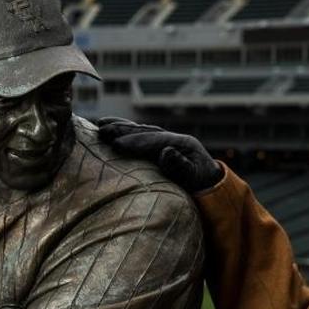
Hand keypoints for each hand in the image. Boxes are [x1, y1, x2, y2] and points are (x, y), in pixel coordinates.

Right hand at [97, 118, 222, 192]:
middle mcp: (172, 138)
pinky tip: (108, 128)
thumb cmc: (201, 183)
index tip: (116, 145)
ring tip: (100, 125)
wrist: (208, 181)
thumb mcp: (194, 176)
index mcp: (183, 143)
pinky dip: (124, 131)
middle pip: (145, 131)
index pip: (155, 140)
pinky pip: (139, 136)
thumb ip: (181, 165)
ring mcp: (165, 140)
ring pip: (140, 131)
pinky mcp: (157, 146)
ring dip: (120, 127)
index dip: (136, 142)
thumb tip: (166, 151)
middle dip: (123, 130)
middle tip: (102, 131)